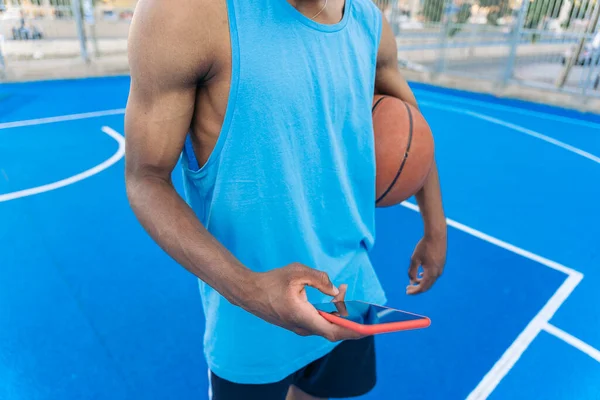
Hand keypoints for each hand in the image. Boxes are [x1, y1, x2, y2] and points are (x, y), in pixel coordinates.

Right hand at [241, 264, 361, 341]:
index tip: (367, 329)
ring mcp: (299, 328)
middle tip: (350, 295)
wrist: (249, 293)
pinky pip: (318, 322)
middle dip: (347, 316)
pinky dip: (328, 312)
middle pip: (332, 329)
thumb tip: (335, 290)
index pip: (333, 332)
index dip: (352, 332)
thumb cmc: (271, 281)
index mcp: (303, 316)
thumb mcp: (297, 272)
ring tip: (340, 291)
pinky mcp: (297, 324)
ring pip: (325, 325)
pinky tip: (331, 297)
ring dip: (337, 312)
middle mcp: (302, 327)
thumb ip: (319, 278)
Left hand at [406, 234, 446, 294]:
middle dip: (417, 288)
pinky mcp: (441, 264)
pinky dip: (426, 278)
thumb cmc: (425, 246)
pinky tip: (420, 275)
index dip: (414, 291)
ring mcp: (441, 268)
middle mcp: (438, 273)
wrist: (436, 235)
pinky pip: (434, 275)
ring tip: (412, 282)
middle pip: (427, 286)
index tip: (407, 292)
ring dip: (421, 283)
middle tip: (407, 288)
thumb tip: (411, 281)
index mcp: (431, 273)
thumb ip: (412, 271)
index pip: (422, 287)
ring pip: (430, 281)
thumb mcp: (415, 259)